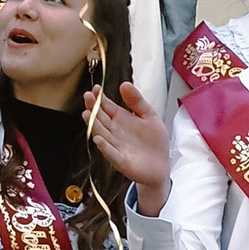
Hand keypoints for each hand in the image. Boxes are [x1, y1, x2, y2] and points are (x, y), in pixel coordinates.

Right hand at [87, 79, 171, 198]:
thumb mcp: (149, 115)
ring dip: (93, 125)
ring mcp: (116, 146)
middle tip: (87, 96)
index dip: (100, 97)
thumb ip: (137, 101)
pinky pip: (110, 153)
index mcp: (122, 119)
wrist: (161, 165)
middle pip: (100, 118)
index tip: (95, 88)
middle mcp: (115, 131)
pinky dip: (104, 147)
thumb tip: (124, 84)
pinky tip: (98, 139)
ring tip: (87, 114)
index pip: (107, 106)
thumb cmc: (154, 141)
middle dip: (93, 107)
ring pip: (101, 133)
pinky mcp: (120, 160)